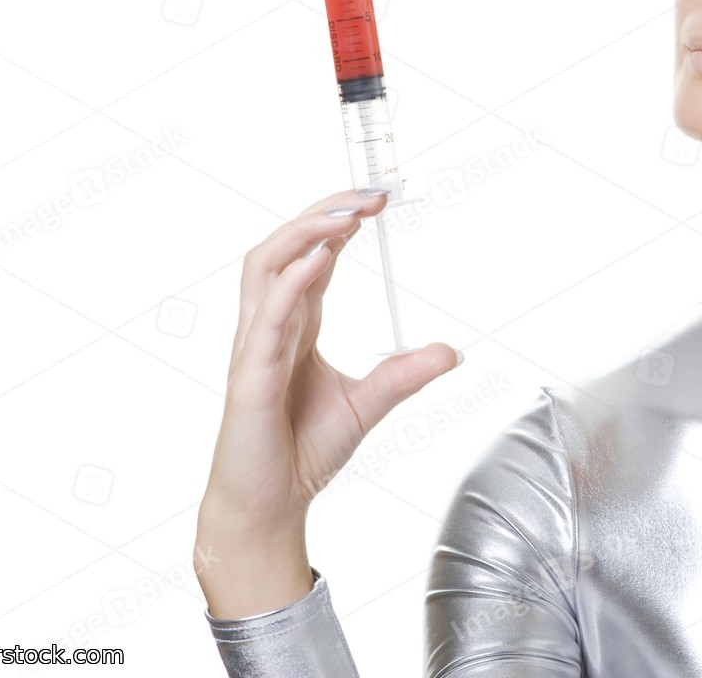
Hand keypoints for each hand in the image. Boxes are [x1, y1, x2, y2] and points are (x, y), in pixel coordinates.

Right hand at [196, 188, 462, 616]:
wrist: (271, 506)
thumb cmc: (302, 452)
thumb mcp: (369, 404)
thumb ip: (405, 373)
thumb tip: (451, 352)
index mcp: (295, 326)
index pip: (313, 256)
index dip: (339, 224)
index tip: (377, 201)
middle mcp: (270, 326)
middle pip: (285, 247)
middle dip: (323, 213)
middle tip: (369, 194)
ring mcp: (255, 346)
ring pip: (265, 267)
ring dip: (303, 232)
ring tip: (344, 213)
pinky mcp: (249, 374)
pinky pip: (266, 317)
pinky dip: (291, 283)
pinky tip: (318, 260)